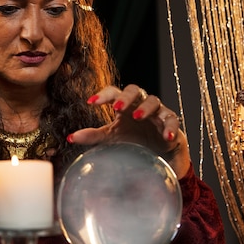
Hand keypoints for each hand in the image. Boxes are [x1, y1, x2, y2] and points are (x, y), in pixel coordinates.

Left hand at [68, 84, 190, 177]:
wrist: (156, 153)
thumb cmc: (132, 139)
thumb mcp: (111, 137)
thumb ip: (92, 136)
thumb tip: (70, 138)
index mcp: (123, 104)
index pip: (113, 92)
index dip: (103, 95)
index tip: (91, 103)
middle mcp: (140, 103)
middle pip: (134, 90)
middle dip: (126, 97)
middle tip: (116, 107)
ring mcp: (157, 112)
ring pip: (154, 100)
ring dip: (145, 107)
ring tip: (137, 116)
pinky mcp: (171, 123)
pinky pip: (172, 120)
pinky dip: (170, 127)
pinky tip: (166, 136)